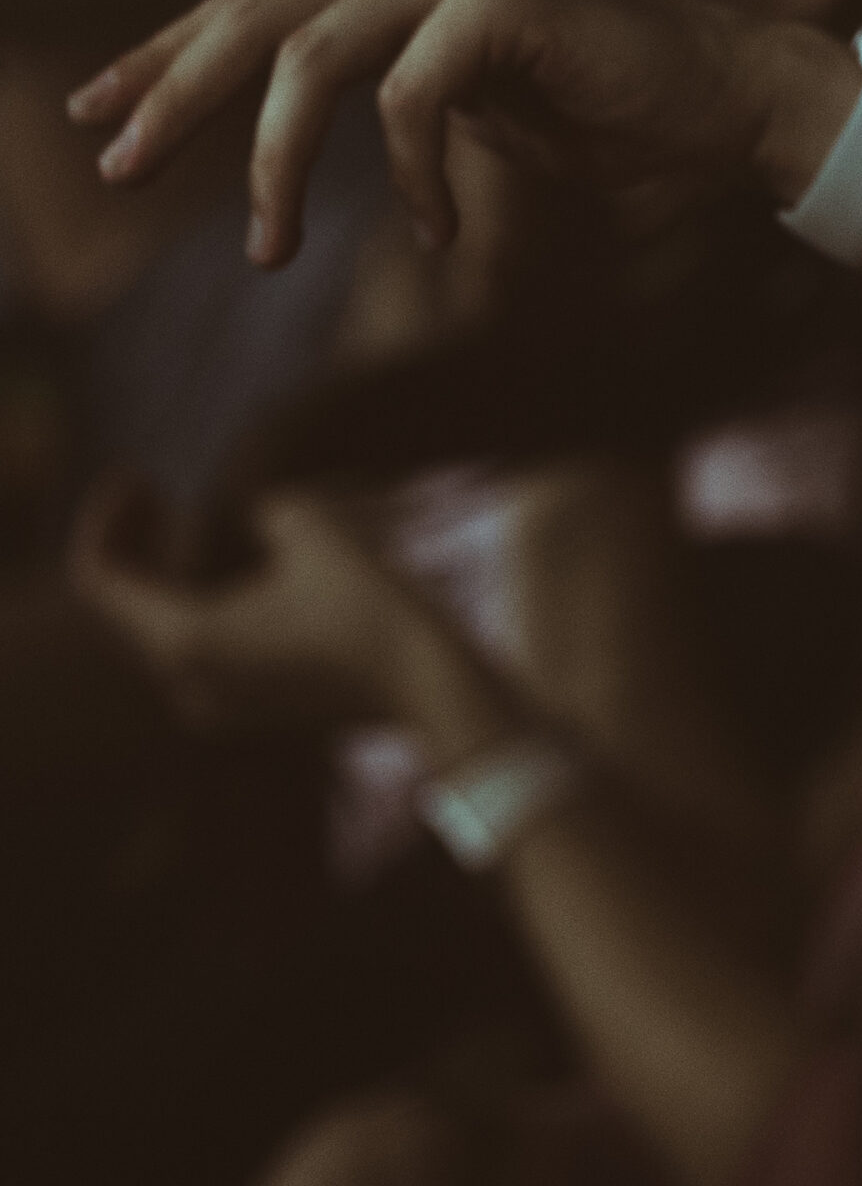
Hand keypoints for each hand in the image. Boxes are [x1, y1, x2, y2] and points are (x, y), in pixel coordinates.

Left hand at [68, 478, 431, 735]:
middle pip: (127, 603)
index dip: (108, 518)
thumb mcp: (314, 527)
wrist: (437, 684)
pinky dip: (204, 603)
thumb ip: (264, 511)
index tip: (141, 476)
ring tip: (196, 520)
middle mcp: (187, 681)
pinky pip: (202, 649)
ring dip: (171, 572)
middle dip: (139, 541)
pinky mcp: (255, 708)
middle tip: (158, 491)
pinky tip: (238, 569)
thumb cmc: (376, 605)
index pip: (99, 577)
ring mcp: (219, 704)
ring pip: (164, 626)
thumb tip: (261, 521)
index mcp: (184, 639)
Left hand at [73, 0, 846, 266]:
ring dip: (278, 169)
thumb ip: (377, 44)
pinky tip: (439, 232)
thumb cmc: (607, 109)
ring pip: (311, 64)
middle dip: (175, 100)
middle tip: (119, 172)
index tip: (92, 113)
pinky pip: (407, 98)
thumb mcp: (463, 84)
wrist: (731, 104)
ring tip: (270, 252)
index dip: (162, 56)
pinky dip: (409, 178)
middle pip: (252, 20)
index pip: (247, 0)